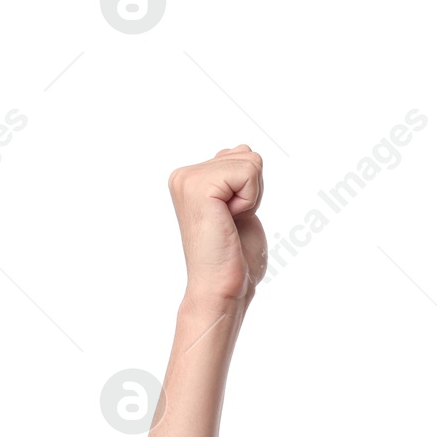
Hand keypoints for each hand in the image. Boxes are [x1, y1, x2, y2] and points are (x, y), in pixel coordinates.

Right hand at [168, 143, 266, 307]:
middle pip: (247, 156)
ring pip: (250, 162)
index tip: (233, 218)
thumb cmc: (234, 257)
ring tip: (230, 223)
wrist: (223, 288)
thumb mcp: (240, 206)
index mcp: (191, 178)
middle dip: (253, 192)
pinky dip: (251, 200)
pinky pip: (249, 173)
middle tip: (233, 222)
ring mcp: (188, 179)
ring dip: (252, 198)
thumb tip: (242, 148)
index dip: (252, 191)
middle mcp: (183, 175)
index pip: (243, 157)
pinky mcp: (198, 187)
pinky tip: (231, 221)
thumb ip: (238, 178)